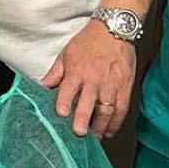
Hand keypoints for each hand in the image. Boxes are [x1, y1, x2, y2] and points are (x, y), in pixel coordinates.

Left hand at [41, 19, 135, 136]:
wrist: (115, 29)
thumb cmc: (90, 41)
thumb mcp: (67, 54)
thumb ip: (55, 73)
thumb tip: (43, 86)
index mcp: (78, 71)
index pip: (69, 89)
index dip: (64, 102)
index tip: (61, 114)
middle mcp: (94, 79)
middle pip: (89, 102)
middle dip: (83, 118)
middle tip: (79, 133)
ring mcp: (111, 84)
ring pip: (107, 109)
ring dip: (100, 125)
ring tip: (94, 137)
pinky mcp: (125, 87)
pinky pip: (122, 108)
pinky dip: (116, 122)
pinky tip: (109, 131)